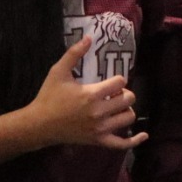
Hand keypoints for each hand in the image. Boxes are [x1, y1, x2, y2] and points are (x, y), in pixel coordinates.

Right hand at [25, 37, 146, 150]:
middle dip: (124, 93)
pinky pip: (121, 144)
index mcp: (91, 94)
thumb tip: (89, 37)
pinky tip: (143, 135)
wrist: (38, 124)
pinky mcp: (98, 141)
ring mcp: (99, 129)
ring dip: (126, 110)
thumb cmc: (48, 97)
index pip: (120, 82)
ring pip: (128, 117)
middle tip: (113, 94)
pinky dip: (134, 141)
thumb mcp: (58, 72)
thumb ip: (74, 54)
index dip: (118, 79)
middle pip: (128, 99)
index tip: (109, 82)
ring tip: (115, 107)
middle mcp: (99, 112)